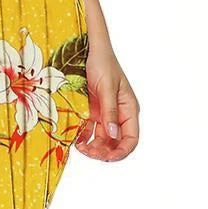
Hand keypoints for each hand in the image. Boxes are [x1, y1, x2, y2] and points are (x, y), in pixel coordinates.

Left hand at [73, 42, 138, 160]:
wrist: (90, 50)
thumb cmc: (103, 64)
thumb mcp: (107, 88)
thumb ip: (109, 112)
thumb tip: (113, 135)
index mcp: (129, 110)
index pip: (131, 138)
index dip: (121, 152)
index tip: (107, 158)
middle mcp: (119, 115)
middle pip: (116, 142)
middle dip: (104, 152)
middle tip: (89, 153)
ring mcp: (106, 114)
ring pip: (103, 139)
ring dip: (93, 147)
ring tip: (80, 148)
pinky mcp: (93, 112)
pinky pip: (90, 131)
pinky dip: (84, 138)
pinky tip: (76, 140)